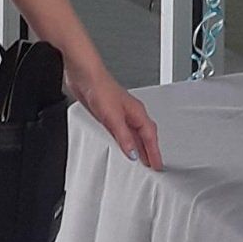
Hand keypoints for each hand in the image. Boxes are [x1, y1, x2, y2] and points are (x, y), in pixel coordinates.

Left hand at [66, 50, 163, 170]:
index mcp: (138, 112)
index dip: (154, 152)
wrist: (84, 76)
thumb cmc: (101, 88)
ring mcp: (121, 113)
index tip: (158, 165)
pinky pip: (123, 132)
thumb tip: (133, 153)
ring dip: (139, 147)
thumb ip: (124, 137)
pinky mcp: (110, 114)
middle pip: (146, 135)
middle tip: (154, 165)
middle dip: (151, 150)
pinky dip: (127, 142)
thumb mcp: (113, 117)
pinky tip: (122, 145)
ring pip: (135, 134)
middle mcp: (131, 113)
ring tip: (141, 160)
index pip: (150, 136)